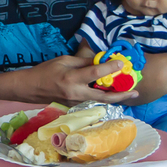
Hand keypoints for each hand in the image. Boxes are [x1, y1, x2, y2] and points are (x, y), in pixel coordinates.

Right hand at [20, 54, 140, 104]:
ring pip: (99, 101)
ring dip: (114, 97)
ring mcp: (75, 102)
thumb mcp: (64, 61)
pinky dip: (102, 98)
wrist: (30, 88)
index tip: (121, 64)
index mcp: (72, 79)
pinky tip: (110, 94)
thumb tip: (101, 60)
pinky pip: (92, 102)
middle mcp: (76, 93)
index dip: (110, 68)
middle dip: (121, 95)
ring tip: (128, 93)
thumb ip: (84, 62)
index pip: (96, 73)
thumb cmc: (45, 71)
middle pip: (104, 96)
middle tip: (135, 92)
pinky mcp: (74, 106)